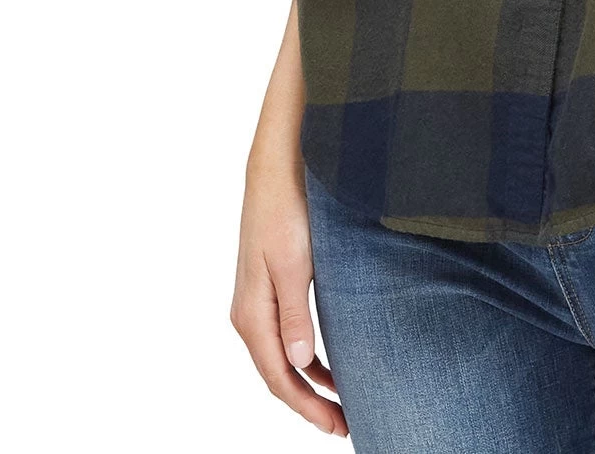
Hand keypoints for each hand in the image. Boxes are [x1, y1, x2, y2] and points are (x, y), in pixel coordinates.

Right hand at [230, 152, 347, 437]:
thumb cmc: (285, 210)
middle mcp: (249, 314)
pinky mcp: (271, 288)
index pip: (279, 377)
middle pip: (279, 374)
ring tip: (342, 402)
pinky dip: (307, 356)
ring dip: (310, 382)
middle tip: (345, 424)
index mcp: (251, 314)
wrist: (276, 169)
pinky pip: (286, 336)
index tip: (336, 426)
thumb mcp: (294, 262)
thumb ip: (295, 314)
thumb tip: (298, 362)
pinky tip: (327, 364)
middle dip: (310, 403)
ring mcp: (258, 302)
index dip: (307, 407)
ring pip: (283, 357)